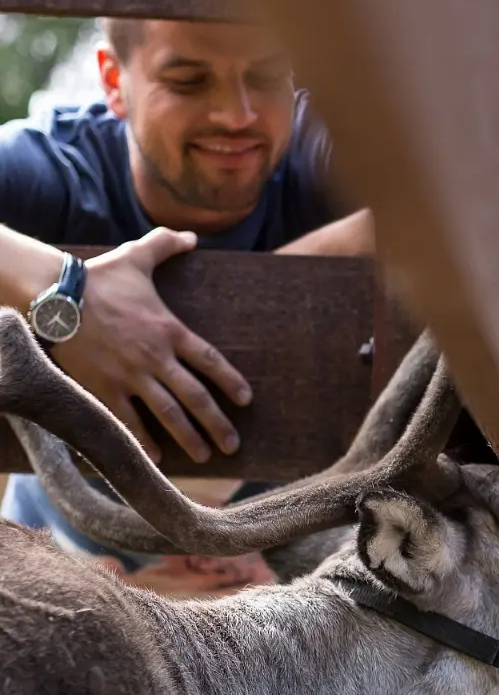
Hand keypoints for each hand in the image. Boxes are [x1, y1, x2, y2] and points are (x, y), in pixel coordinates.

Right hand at [52, 228, 252, 462]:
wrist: (54, 296)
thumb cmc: (99, 277)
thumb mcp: (137, 256)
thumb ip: (166, 245)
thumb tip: (191, 236)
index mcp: (170, 330)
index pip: (211, 361)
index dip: (231, 382)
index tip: (247, 401)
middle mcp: (155, 357)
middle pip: (195, 397)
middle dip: (217, 424)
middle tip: (233, 445)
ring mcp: (130, 376)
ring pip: (167, 414)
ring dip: (188, 438)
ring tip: (205, 456)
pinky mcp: (104, 388)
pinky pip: (128, 421)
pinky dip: (143, 441)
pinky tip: (157, 458)